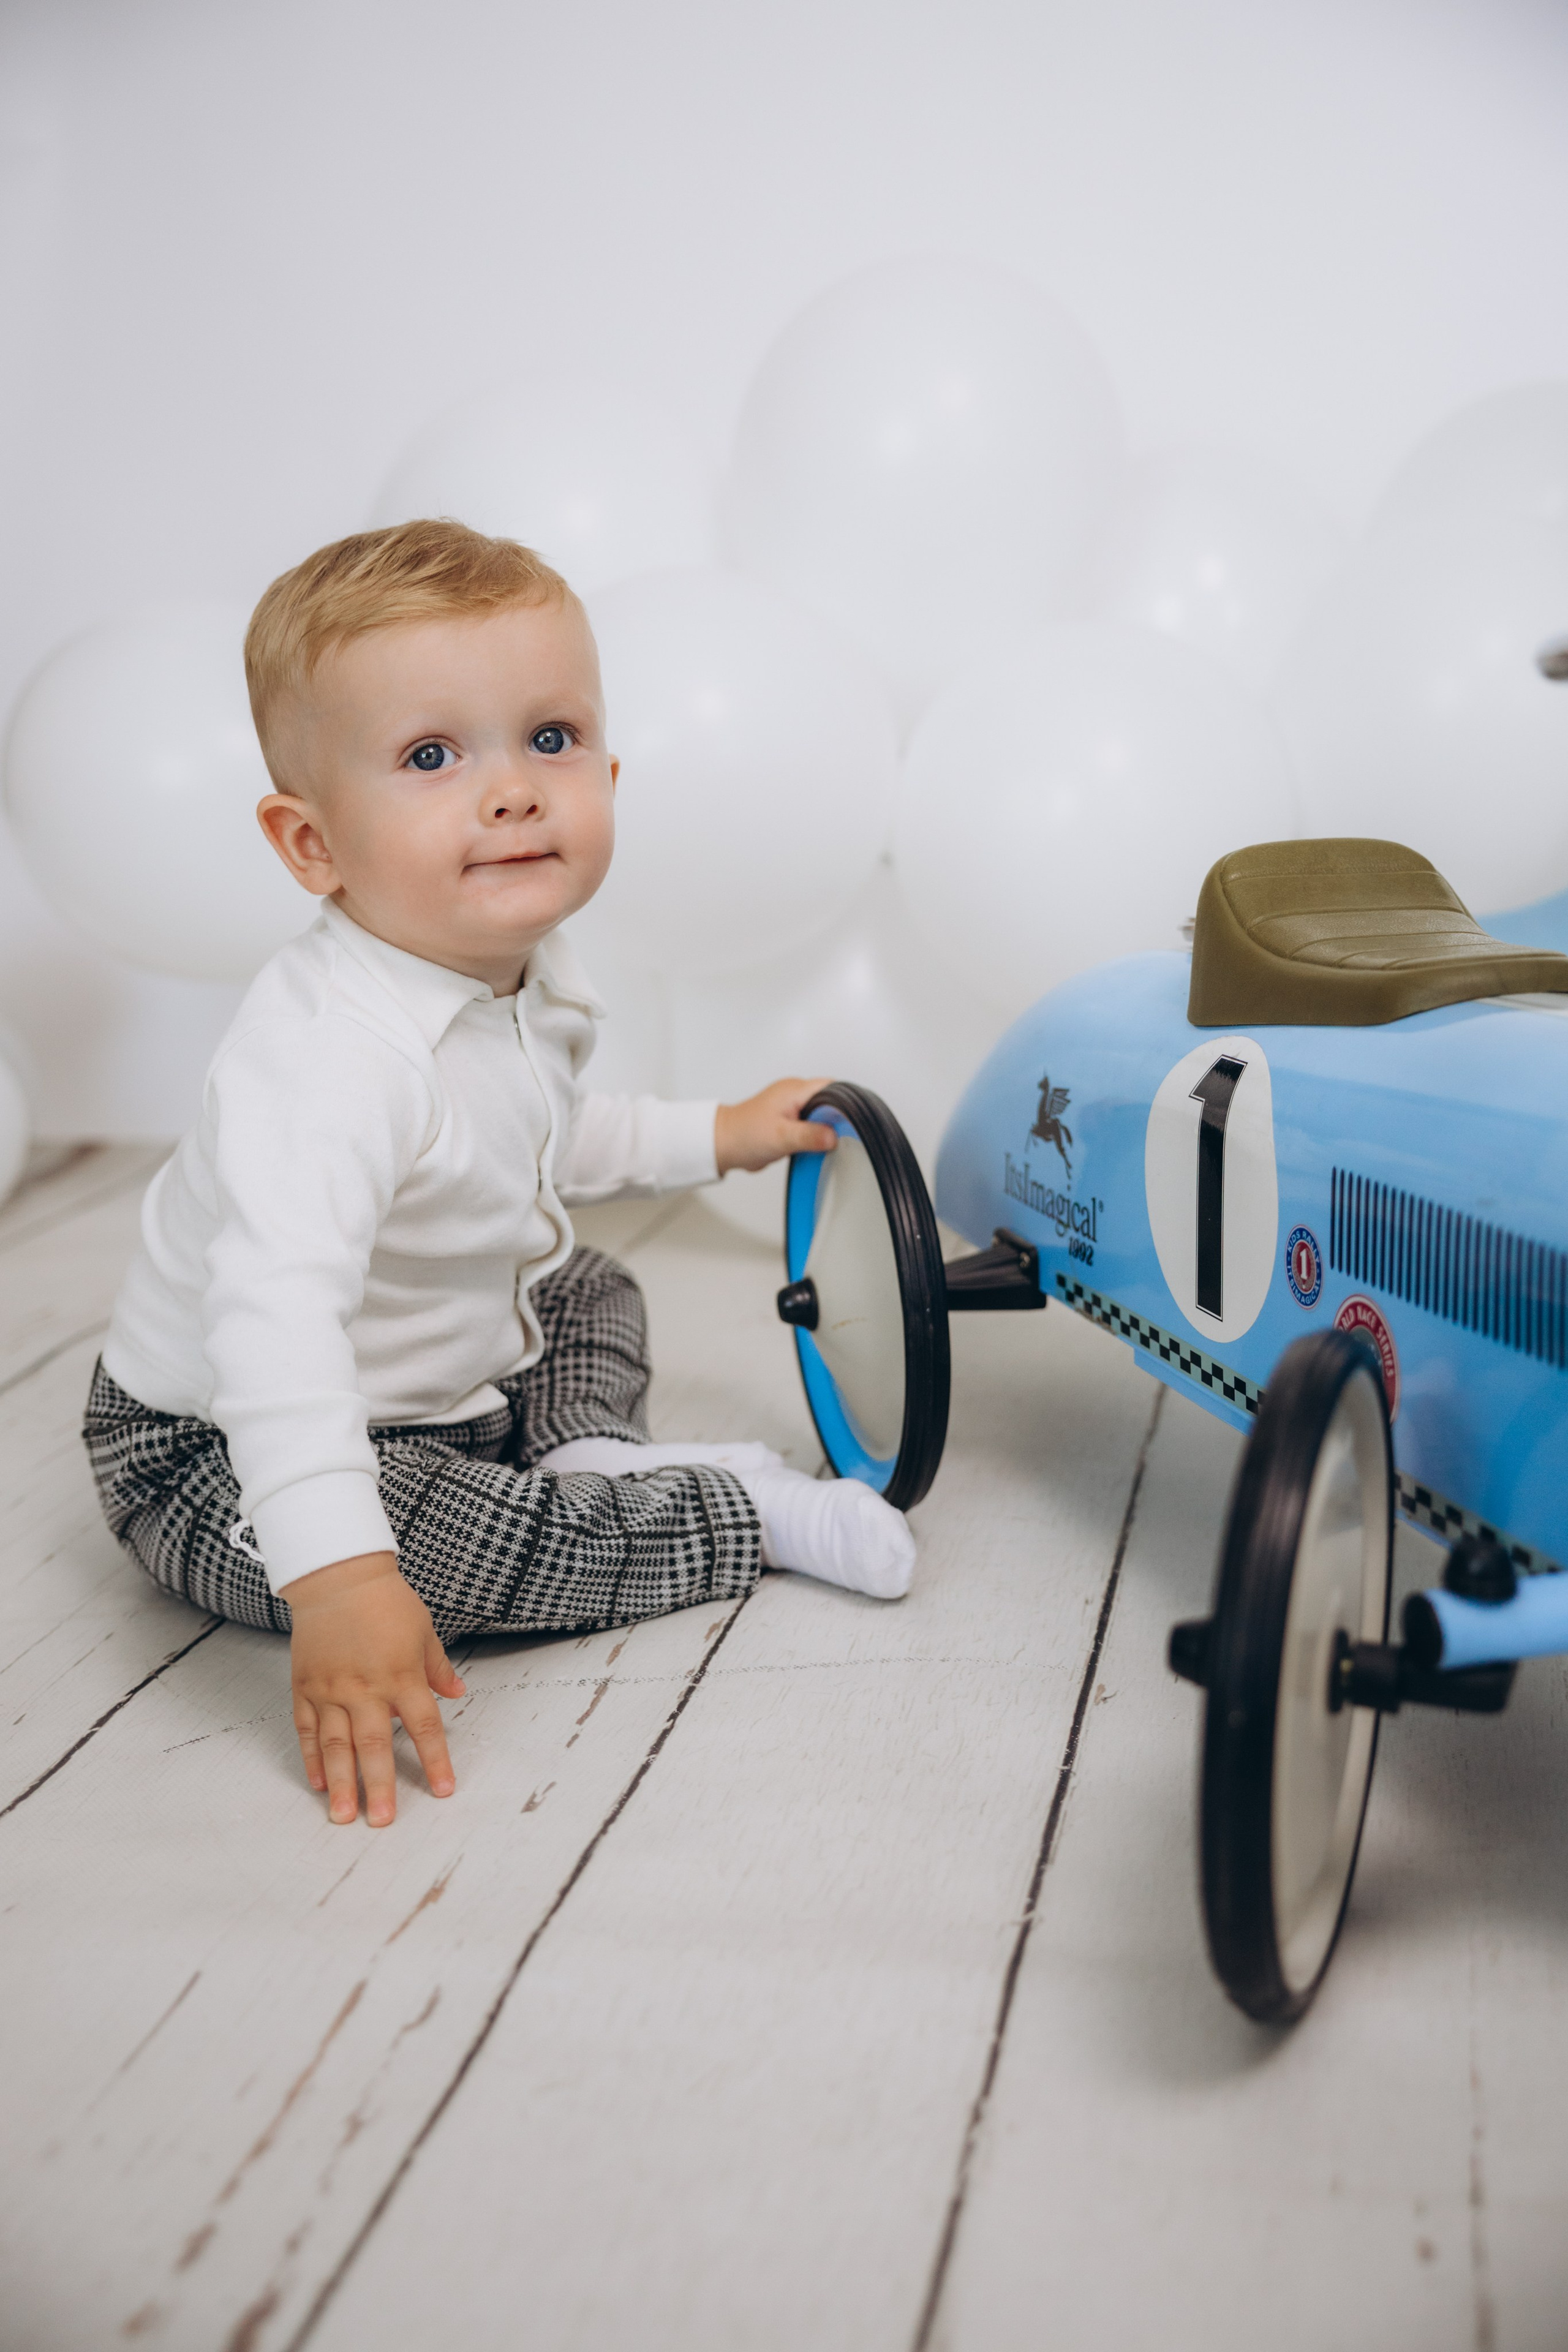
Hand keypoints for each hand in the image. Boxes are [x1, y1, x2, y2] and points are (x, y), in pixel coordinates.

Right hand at [288, 1550, 464, 1825]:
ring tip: (343, 1816)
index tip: (444, 1789)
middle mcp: (366, 1688)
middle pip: (375, 1746)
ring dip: (342, 1783)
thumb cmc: (386, 1601)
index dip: (436, 1760)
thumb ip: (437, 1667)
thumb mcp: (423, 1631)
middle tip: (382, 1821)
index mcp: (401, 1676)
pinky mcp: (305, 1687)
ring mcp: (331, 1690)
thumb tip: (457, 1692)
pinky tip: (319, 1784)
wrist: (338, 1576)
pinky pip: (307, 1730)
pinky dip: (311, 1758)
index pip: (424, 1727)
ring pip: (336, 1746)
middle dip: (379, 1787)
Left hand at [714, 1078, 837, 1174]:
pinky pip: (812, 1125)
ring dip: (826, 1130)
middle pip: (831, 1102)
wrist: (725, 1144)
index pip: (834, 1088)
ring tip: (825, 1144)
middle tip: (838, 1138)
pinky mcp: (791, 1120)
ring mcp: (793, 1107)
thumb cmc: (744, 1134)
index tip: (852, 1124)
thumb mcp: (782, 1137)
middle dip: (837, 1120)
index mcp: (795, 1090)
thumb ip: (809, 1135)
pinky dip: (816, 1136)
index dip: (847, 1104)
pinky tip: (815, 1147)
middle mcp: (796, 1094)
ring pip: (823, 1115)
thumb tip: (833, 1136)